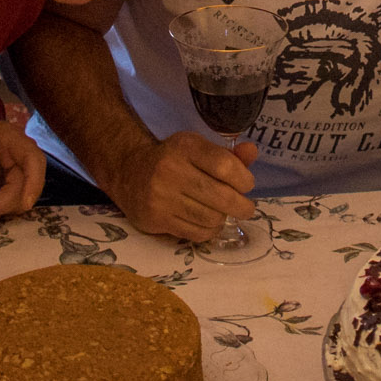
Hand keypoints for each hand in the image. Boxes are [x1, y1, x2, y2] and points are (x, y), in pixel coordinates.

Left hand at [0, 117, 45, 216]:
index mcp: (12, 139)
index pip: (33, 159)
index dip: (34, 182)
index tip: (25, 204)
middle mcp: (24, 154)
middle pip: (26, 184)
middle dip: (2, 203)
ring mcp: (24, 170)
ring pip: (23, 197)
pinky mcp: (20, 184)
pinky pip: (16, 201)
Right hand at [111, 132, 257, 242]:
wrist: (129, 172)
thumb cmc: (173, 159)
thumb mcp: (198, 148)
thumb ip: (228, 154)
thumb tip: (252, 152)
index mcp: (185, 147)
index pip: (225, 166)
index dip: (244, 179)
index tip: (246, 185)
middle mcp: (171, 170)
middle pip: (222, 196)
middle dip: (242, 206)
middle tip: (246, 207)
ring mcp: (161, 196)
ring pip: (211, 218)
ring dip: (223, 218)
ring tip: (222, 212)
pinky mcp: (155, 218)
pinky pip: (196, 233)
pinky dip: (209, 231)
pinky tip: (207, 222)